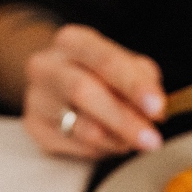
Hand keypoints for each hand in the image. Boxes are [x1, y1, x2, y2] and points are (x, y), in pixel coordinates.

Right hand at [22, 24, 165, 159]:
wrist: (53, 82)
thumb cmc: (96, 73)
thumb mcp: (123, 65)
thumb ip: (142, 80)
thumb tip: (155, 110)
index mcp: (73, 41)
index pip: (105, 61)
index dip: (133, 85)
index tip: (157, 107)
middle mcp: (46, 66)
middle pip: (84, 92)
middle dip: (123, 119)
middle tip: (151, 140)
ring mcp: (36, 98)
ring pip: (80, 127)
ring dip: (116, 139)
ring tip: (135, 141)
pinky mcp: (35, 127)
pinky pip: (74, 146)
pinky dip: (100, 149)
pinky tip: (109, 142)